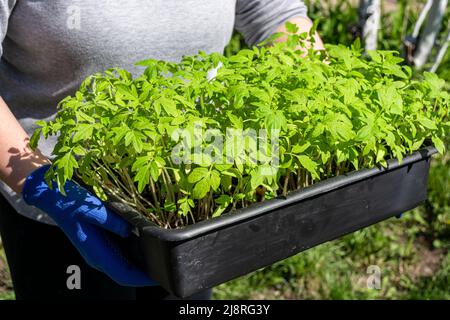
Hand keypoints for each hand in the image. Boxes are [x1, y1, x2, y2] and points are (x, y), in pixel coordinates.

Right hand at [21, 164, 155, 286]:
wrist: (55, 199)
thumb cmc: (72, 204)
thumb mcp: (95, 210)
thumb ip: (114, 222)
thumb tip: (131, 230)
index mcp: (97, 253)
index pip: (124, 275)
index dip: (143, 278)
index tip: (159, 276)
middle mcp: (98, 256)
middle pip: (126, 272)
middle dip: (145, 272)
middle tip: (164, 263)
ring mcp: (98, 251)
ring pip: (123, 263)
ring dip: (139, 262)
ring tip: (157, 253)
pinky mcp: (99, 243)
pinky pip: (119, 253)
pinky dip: (132, 252)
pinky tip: (143, 241)